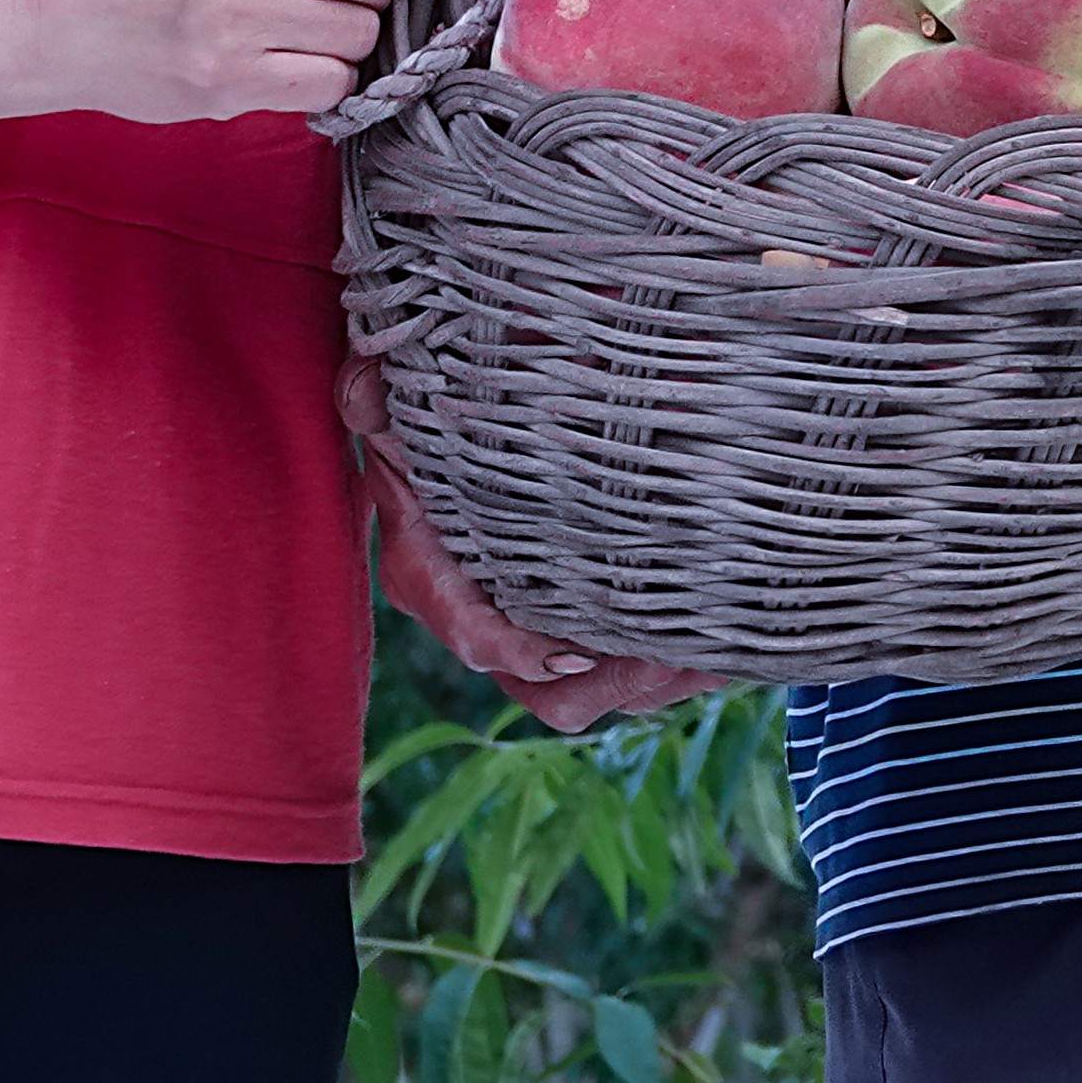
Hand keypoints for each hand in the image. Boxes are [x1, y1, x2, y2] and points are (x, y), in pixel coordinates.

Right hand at [343, 357, 725, 733]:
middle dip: (612, 682)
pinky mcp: (569, 618)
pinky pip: (616, 667)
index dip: (521, 650)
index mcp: (428, 571)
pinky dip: (665, 665)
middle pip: (541, 688)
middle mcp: (477, 613)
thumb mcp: (395, 394)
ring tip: (713, 654)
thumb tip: (365, 401)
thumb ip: (375, 398)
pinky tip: (716, 643)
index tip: (578, 647)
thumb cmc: (427, 405)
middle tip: (676, 655)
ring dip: (651, 681)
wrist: (459, 409)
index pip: (472, 632)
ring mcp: (526, 622)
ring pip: (589, 688)